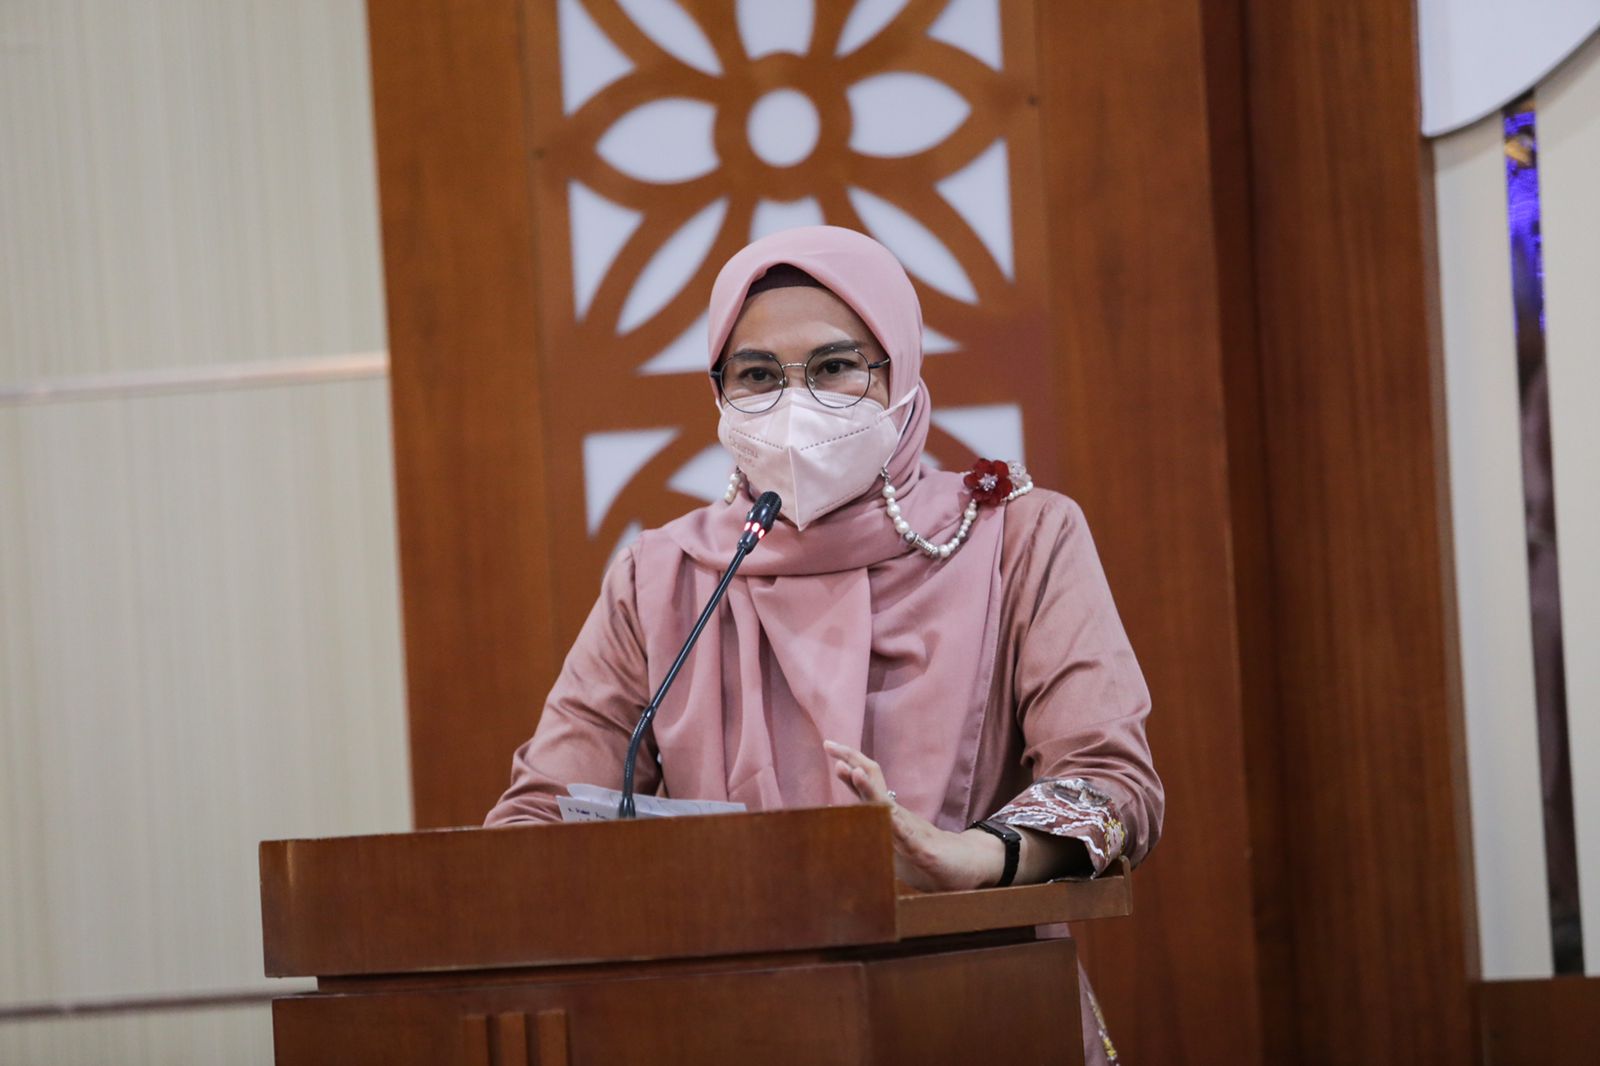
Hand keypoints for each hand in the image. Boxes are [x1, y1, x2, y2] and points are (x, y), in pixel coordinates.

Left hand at [824, 740, 1004, 891]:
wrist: (971, 866)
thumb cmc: (931, 857)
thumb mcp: (898, 844)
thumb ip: (879, 831)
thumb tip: (851, 824)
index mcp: (891, 814)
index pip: (868, 783)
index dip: (849, 765)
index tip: (829, 745)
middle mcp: (899, 816)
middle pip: (874, 782)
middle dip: (852, 761)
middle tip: (830, 744)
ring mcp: (910, 830)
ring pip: (886, 805)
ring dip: (868, 788)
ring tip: (850, 770)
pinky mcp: (922, 848)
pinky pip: (904, 833)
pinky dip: (892, 821)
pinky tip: (884, 813)